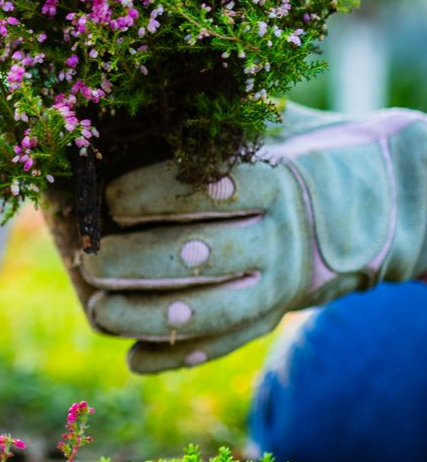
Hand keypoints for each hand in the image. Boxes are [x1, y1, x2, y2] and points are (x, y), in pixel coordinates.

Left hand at [82, 104, 426, 371]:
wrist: (374, 205)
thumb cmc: (296, 154)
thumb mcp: (273, 127)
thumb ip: (220, 122)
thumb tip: (141, 102)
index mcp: (277, 183)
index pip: (211, 191)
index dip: (155, 195)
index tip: (109, 198)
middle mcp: (280, 238)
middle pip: (201, 256)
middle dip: (136, 262)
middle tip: (88, 259)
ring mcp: (278, 284)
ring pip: (209, 310)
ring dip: (147, 315)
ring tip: (98, 311)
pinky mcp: (272, 316)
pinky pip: (224, 344)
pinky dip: (178, 357)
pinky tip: (134, 360)